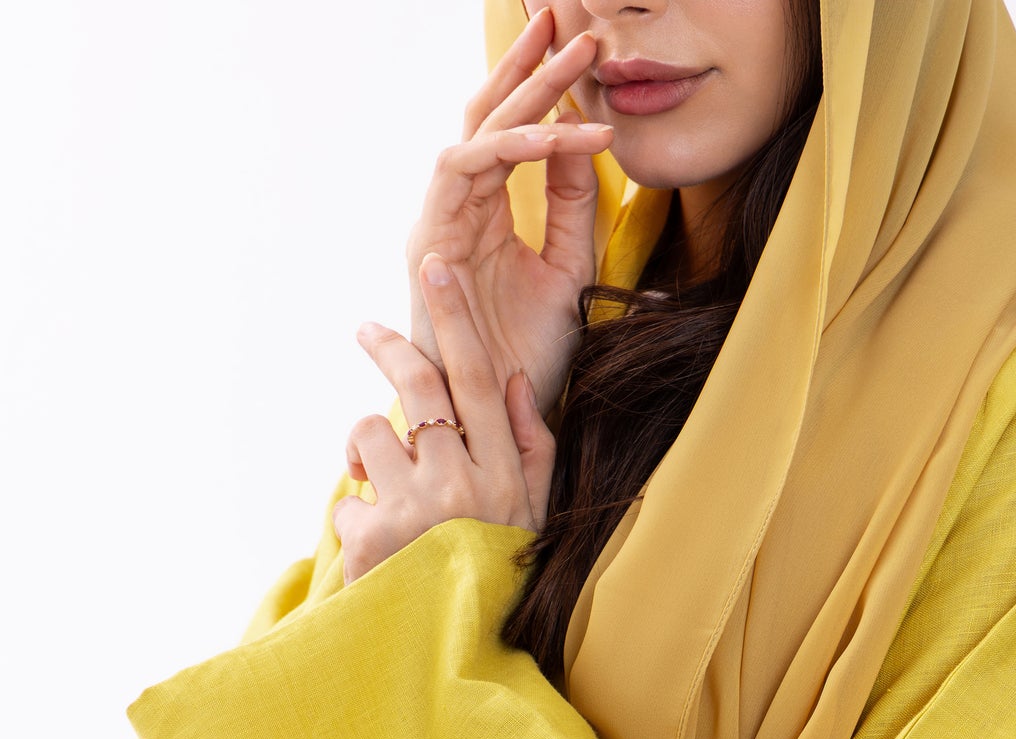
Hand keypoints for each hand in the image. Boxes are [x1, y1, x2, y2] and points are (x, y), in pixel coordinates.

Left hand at [334, 254, 555, 584]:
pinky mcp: (370, 537)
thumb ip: (532, 448)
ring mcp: (413, 508)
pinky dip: (356, 520)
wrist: (455, 656)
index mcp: (503, 473)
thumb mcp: (532, 517)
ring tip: (384, 495)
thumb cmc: (495, 578)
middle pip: (418, 384)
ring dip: (366, 456)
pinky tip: (379, 553)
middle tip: (367, 329)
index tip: (437, 267)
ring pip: (369, 433)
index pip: (478, 376)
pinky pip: (346, 497)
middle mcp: (460, 482)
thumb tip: (515, 380)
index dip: (454, 317)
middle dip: (387, 344)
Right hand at [404, 7, 613, 419]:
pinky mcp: (432, 239)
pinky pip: (469, 170)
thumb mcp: (566, 271)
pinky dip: (517, 148)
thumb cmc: (525, 362)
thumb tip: (583, 143)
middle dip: (526, 63)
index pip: (510, 135)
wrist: (495, 422)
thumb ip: (570, 209)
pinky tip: (562, 133)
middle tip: (567, 17)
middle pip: (485, 117)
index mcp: (484, 215)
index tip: (583, 52)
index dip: (543, 89)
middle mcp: (457, 212)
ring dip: (527, 92)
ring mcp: (440, 223)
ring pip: (477, 132)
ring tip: (576, 58)